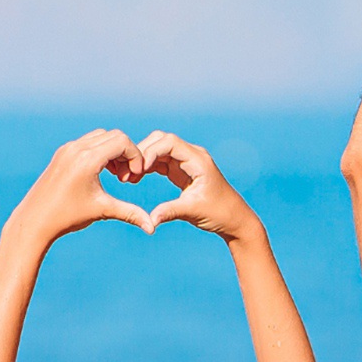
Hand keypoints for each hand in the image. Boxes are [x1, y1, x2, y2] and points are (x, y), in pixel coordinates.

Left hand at [11, 129, 153, 242]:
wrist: (35, 220)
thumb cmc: (68, 217)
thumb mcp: (102, 211)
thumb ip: (130, 214)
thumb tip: (152, 229)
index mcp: (87, 160)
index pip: (122, 142)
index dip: (135, 156)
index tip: (136, 175)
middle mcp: (77, 149)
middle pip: (114, 135)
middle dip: (126, 153)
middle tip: (127, 176)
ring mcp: (68, 149)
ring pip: (101, 136)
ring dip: (113, 151)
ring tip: (116, 175)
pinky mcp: (62, 153)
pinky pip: (88, 142)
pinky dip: (100, 151)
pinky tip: (102, 172)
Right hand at [138, 132, 260, 240]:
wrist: (233, 219)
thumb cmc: (219, 213)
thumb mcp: (193, 211)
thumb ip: (170, 212)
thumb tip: (149, 221)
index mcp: (198, 160)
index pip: (169, 143)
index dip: (150, 152)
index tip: (138, 170)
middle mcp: (192, 156)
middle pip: (161, 141)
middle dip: (143, 153)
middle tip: (128, 172)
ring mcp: (186, 162)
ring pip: (158, 150)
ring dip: (143, 160)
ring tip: (128, 177)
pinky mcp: (181, 171)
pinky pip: (160, 162)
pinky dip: (147, 167)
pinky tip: (135, 179)